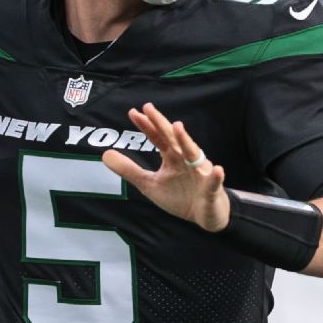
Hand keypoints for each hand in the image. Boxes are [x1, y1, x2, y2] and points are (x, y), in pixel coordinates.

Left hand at [101, 102, 229, 231]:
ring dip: (186, 141)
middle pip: (173, 139)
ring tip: (178, 128)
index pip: (158, 138)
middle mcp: (186, 160)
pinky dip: (215, 177)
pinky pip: (213, 183)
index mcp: (172, 157)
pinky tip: (217, 170)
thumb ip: (129, 169)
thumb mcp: (149, 184)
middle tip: (149, 108)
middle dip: (161, 124)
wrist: (205, 214)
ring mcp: (200, 173)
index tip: (133, 112)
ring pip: (193, 155)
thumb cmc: (180, 195)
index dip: (146, 126)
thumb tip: (105, 154)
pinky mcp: (211, 190)